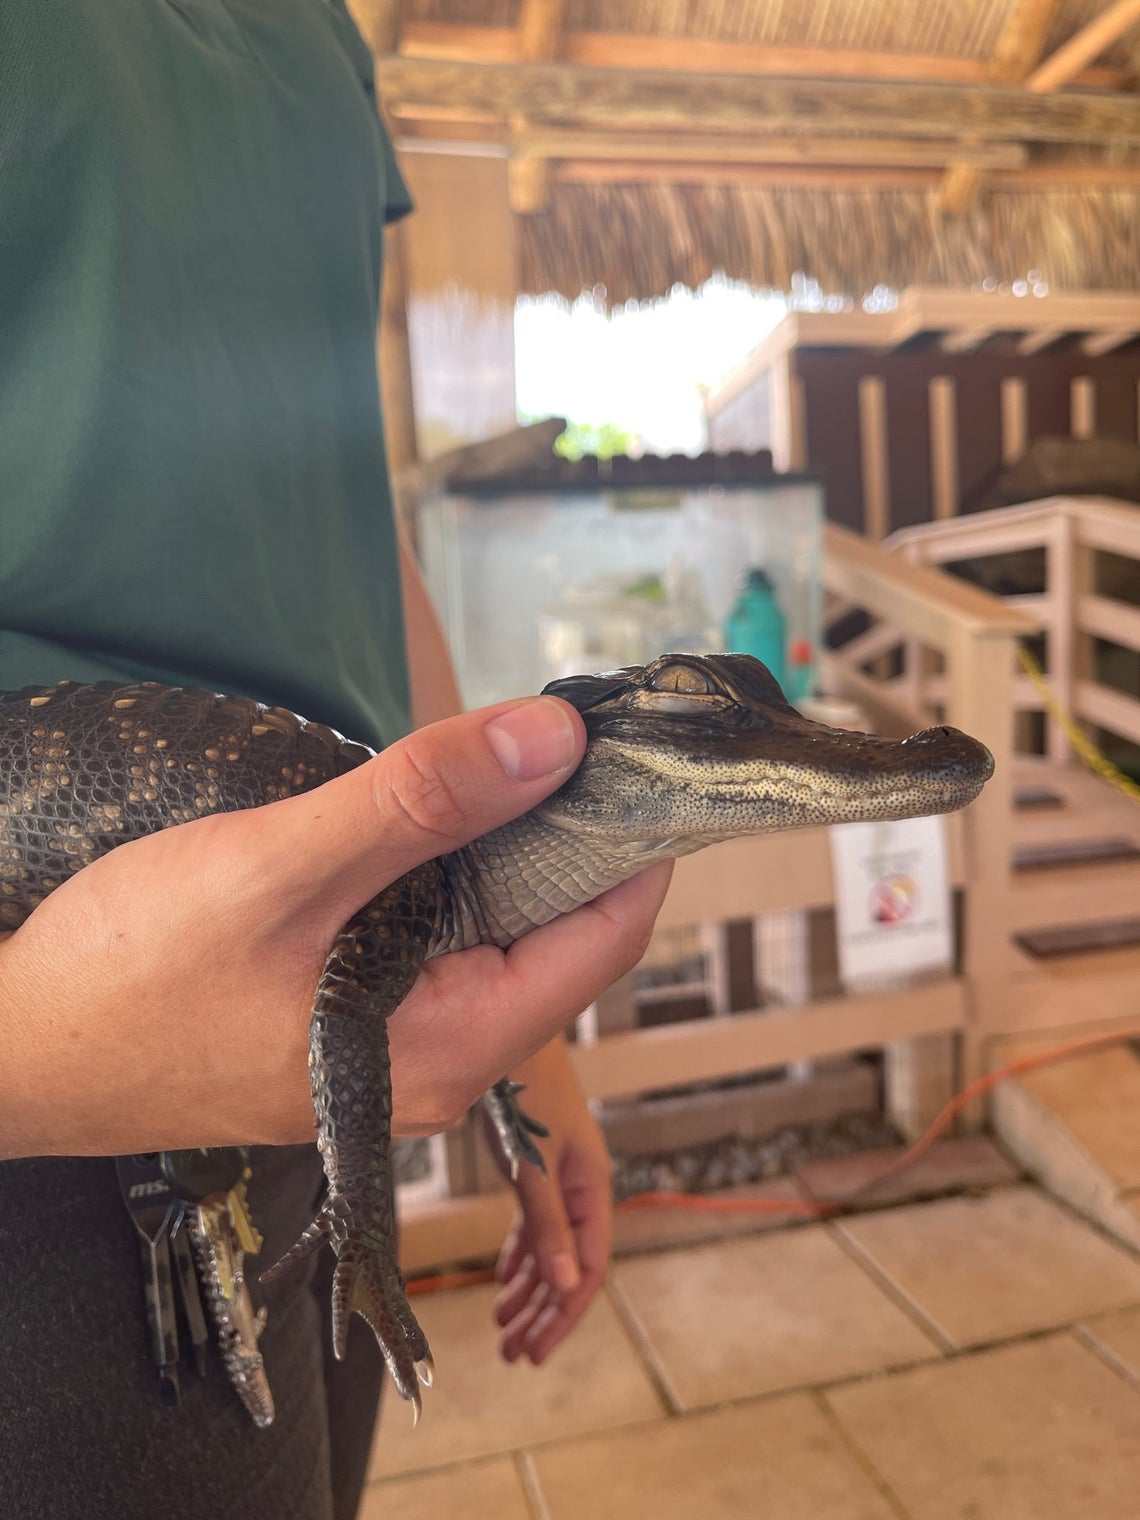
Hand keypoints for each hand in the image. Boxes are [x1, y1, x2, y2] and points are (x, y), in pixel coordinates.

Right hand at [0, 695, 671, 1156]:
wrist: (18, 1051)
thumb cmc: (131, 976)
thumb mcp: (283, 869)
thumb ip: (424, 803)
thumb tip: (555, 740)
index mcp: (453, 1045)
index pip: (607, 936)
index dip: (634, 835)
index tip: (634, 746)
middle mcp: (445, 1064)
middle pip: (561, 935)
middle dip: (569, 829)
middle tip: (560, 726)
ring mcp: (400, 1050)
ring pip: (500, 934)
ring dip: (507, 845)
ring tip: (500, 755)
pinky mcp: (356, 1026)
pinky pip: (442, 944)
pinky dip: (453, 875)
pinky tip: (427, 820)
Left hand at [491, 1040, 612, 1365]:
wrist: (511, 1035)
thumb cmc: (524, 1095)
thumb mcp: (531, 1166)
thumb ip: (548, 1225)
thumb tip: (567, 1287)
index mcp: (592, 1190)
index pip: (588, 1270)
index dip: (564, 1315)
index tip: (535, 1353)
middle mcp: (582, 1189)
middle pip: (569, 1267)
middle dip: (542, 1313)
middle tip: (512, 1355)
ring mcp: (561, 1178)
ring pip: (551, 1249)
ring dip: (528, 1290)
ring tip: (501, 1328)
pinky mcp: (539, 1167)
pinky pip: (536, 1225)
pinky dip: (520, 1255)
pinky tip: (503, 1280)